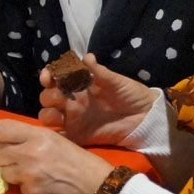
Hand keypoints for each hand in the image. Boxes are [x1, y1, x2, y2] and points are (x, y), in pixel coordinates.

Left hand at [0, 119, 114, 193]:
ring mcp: (28, 174)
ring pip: (3, 171)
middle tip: (18, 161)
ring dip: (14, 173)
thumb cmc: (82, 163)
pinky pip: (16, 187)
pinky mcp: (31, 193)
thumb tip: (11, 141)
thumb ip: (33, 138)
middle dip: (5, 157)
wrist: (99, 188)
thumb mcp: (58, 140)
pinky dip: (25, 187)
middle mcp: (30, 152)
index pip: (0, 128)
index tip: (9, 143)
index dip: (1, 137)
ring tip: (31, 174)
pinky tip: (40, 185)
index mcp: (39, 135)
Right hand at [37, 53, 158, 144]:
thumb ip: (99, 71)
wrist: (146, 118)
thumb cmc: (131, 94)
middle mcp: (72, 101)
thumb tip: (86, 57)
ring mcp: (73, 118)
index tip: (48, 77)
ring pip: (48, 116)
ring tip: (57, 115)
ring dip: (47, 114)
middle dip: (48, 96)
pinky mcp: (78, 135)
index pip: (56, 79)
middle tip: (59, 97)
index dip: (48, 76)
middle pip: (48, 98)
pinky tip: (59, 131)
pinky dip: (54, 135)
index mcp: (78, 85)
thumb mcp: (116, 81)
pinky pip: (60, 136)